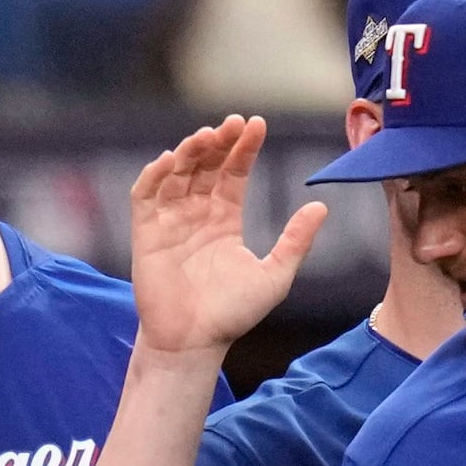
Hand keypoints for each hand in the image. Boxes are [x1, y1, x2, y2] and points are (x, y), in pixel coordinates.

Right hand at [126, 118, 331, 361]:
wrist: (195, 342)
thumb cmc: (232, 314)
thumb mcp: (275, 275)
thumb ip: (295, 240)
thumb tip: (321, 205)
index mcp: (225, 220)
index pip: (233, 173)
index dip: (243, 148)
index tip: (257, 125)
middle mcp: (196, 215)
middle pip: (205, 165)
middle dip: (217, 142)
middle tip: (233, 123)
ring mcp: (169, 222)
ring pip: (176, 173)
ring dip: (188, 151)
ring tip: (206, 136)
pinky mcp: (145, 234)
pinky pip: (145, 196)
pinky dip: (153, 175)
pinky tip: (168, 160)